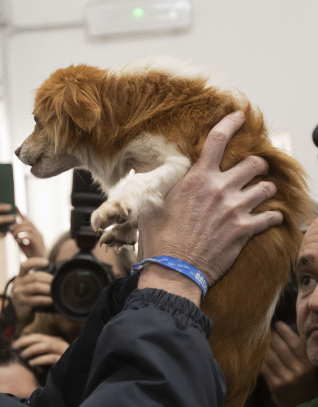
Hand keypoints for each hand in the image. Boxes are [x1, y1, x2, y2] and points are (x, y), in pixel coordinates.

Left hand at [9, 210, 45, 257]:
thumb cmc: (30, 254)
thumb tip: (9, 231)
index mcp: (33, 231)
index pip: (27, 220)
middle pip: (27, 222)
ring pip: (28, 228)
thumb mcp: (21, 244)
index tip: (15, 207)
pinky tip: (17, 241)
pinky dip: (22, 237)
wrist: (38, 265)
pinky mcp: (39, 243)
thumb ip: (17, 237)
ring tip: (12, 235)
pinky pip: (30, 236)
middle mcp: (37, 232)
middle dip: (17, 224)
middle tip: (9, 228)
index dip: (21, 213)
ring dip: (19, 230)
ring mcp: (39, 237)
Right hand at [10, 257, 52, 325]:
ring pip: (36, 287)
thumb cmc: (28, 299)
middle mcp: (18, 284)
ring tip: (56, 291)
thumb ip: (37, 281)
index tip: (47, 262)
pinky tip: (52, 300)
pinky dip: (46, 299)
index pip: (24, 265)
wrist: (18, 316)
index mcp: (20, 277)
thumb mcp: (29, 288)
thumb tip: (55, 277)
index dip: (35, 262)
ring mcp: (19, 294)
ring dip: (48, 289)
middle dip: (48, 279)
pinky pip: (37, 299)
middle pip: (35, 276)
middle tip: (57, 282)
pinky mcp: (23, 303)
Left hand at [12, 333, 68, 366]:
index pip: (38, 336)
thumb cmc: (60, 367)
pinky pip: (51, 357)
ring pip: (46, 345)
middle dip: (26, 341)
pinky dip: (40, 359)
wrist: (76, 377)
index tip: (14, 344)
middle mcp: (60, 344)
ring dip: (32, 349)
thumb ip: (41, 352)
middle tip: (14, 347)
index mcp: (56, 341)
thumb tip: (24, 351)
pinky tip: (32, 363)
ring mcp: (63, 351)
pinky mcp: (64, 360)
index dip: (25, 339)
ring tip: (22, 355)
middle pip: (41, 338)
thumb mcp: (50, 356)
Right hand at [138, 111, 282, 302]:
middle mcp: (219, 189)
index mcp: (196, 179)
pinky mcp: (245, 230)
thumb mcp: (151, 204)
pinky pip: (272, 216)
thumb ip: (162, 185)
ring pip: (267, 188)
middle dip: (255, 165)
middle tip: (252, 172)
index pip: (217, 140)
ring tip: (259, 193)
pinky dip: (273, 217)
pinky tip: (270, 218)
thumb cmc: (158, 239)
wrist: (173, 269)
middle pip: (254, 163)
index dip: (231, 123)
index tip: (239, 117)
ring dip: (264, 189)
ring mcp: (235, 210)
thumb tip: (158, 174)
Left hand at [261, 320, 317, 406]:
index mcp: (310, 364)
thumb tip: (296, 327)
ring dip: (263, 345)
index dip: (285, 332)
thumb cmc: (306, 383)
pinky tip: (254, 352)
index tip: (278, 324)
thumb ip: (303, 350)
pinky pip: (264, 368)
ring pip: (271, 356)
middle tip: (264, 327)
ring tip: (258, 337)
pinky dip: (259, 358)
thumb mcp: (310, 367)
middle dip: (272, 336)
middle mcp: (300, 370)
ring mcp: (287, 378)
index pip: (296, 343)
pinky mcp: (276, 386)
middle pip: (281, 348)